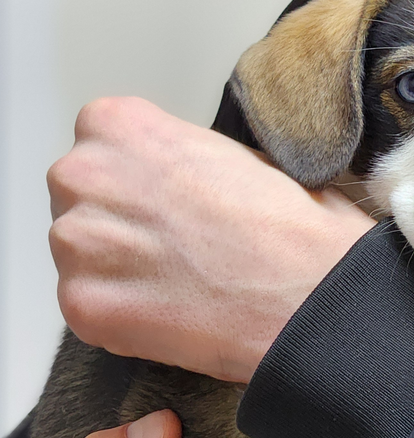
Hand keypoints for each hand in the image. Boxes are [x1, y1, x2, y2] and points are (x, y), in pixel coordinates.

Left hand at [49, 97, 374, 382]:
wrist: (312, 294)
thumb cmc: (292, 225)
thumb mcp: (238, 152)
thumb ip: (181, 157)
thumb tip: (168, 180)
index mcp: (120, 125)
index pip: (102, 140)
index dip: (142, 173)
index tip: (170, 196)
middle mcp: (83, 176)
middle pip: (82, 196)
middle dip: (122, 219)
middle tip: (180, 243)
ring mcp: (77, 244)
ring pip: (82, 253)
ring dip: (119, 267)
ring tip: (182, 282)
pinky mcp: (82, 306)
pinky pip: (91, 307)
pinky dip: (125, 313)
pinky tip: (174, 312)